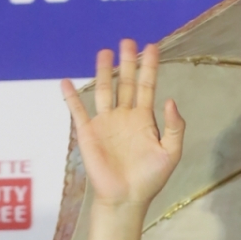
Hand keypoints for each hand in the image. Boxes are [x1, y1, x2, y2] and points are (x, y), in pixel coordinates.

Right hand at [61, 39, 184, 212]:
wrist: (126, 198)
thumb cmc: (150, 179)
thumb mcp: (170, 153)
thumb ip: (175, 127)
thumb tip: (171, 100)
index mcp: (144, 120)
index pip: (147, 86)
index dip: (150, 67)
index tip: (152, 46)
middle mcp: (124, 116)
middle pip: (126, 82)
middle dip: (127, 62)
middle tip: (127, 40)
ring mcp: (105, 123)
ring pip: (103, 90)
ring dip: (103, 70)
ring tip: (104, 51)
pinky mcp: (88, 132)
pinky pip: (77, 111)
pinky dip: (71, 96)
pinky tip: (65, 81)